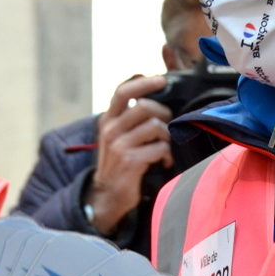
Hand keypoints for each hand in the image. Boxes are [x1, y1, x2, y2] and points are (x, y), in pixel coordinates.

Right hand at [88, 76, 173, 233]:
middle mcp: (111, 130)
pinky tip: (164, 162)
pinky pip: (160, 148)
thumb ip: (130, 118)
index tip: (161, 80)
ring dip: (166, 136)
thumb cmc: (119, 162)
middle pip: (144, 106)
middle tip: (167, 126)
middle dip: (163, 113)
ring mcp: (119, 145)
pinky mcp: (131, 161)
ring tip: (165, 147)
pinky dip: (167, 155)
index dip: (143, 83)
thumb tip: (154, 97)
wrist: (107, 195)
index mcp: (108, 120)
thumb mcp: (117, 136)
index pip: (122, 92)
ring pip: (155, 126)